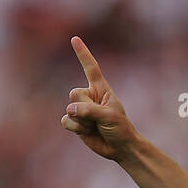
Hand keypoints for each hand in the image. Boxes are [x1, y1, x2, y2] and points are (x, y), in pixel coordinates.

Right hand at [61, 36, 139, 160]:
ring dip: (83, 121)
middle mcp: (89, 96)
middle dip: (86, 107)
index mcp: (101, 89)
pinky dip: (76, 127)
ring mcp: (81, 109)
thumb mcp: (109, 116)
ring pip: (70, 109)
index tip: (75, 39)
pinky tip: (87, 131)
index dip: (83, 54)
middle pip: (74, 93)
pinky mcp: (75, 122)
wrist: (121, 148)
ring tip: (96, 126)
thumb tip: (69, 110)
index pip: (91, 68)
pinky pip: (66, 121)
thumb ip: (89, 110)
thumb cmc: (120, 128)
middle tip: (99, 117)